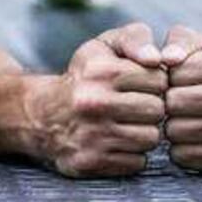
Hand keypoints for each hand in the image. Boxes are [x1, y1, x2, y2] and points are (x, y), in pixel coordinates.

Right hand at [35, 22, 167, 176]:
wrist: (40, 115)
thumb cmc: (84, 77)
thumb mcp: (103, 46)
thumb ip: (136, 38)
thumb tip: (160, 58)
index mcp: (101, 71)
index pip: (159, 80)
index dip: (154, 82)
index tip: (139, 85)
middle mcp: (94, 102)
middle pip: (157, 111)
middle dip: (150, 108)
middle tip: (134, 106)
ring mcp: (92, 135)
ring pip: (150, 138)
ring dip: (143, 132)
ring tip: (126, 124)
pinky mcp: (91, 161)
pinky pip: (137, 162)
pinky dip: (131, 154)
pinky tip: (115, 142)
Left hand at [162, 25, 201, 173]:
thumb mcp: (201, 46)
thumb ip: (178, 42)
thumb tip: (164, 58)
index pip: (174, 72)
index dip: (169, 76)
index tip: (179, 79)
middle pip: (173, 103)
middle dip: (168, 101)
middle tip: (177, 101)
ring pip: (174, 132)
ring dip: (171, 125)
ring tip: (184, 118)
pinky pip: (181, 156)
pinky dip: (178, 148)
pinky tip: (191, 137)